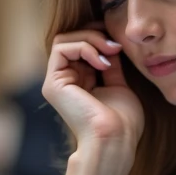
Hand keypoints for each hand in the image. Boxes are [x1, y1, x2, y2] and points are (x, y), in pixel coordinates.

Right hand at [42, 24, 143, 174]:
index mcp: (78, 83)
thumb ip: (110, 64)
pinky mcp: (53, 83)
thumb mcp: (118, 85)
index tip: (119, 43)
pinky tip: (102, 63)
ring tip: (111, 51)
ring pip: (64, 39)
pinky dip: (84, 47)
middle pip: (70, 39)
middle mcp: (64, 81)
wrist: (115, 139)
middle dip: (95, 34)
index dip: (97, 36)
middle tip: (116, 46)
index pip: (80, 46)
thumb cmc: (122, 122)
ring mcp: (56, 82)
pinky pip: (62, 48)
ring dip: (91, 38)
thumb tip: (111, 42)